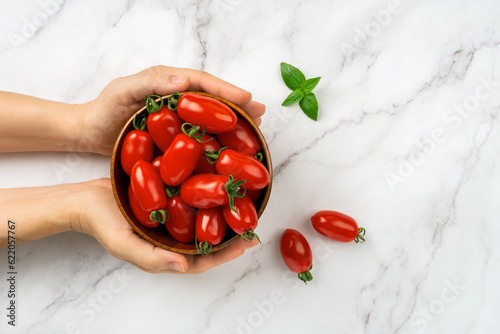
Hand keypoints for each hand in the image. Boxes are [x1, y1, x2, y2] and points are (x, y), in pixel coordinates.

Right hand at [75, 178, 257, 273]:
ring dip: (221, 211)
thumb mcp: (123, 244)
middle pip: (207, 237)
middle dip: (230, 232)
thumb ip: (151, 258)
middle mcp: (174, 235)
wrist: (86, 198)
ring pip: (202, 217)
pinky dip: (206, 192)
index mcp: (167, 252)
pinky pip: (191, 198)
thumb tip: (183, 266)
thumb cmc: (102, 224)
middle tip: (252, 222)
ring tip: (241, 200)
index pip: (202, 259)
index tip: (245, 244)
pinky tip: (218, 179)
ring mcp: (172, 217)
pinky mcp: (168, 198)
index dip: (224, 255)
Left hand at [77, 66, 265, 153]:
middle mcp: (176, 97)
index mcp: (168, 82)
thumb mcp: (124, 91)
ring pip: (210, 116)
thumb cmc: (103, 110)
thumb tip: (185, 80)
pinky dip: (217, 138)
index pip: (202, 83)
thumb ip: (152, 83)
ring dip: (233, 120)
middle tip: (261, 113)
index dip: (226, 90)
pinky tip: (230, 146)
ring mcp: (176, 116)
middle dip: (238, 104)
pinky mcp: (173, 134)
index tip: (247, 98)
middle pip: (213, 98)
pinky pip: (200, 133)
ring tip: (255, 127)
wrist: (89, 132)